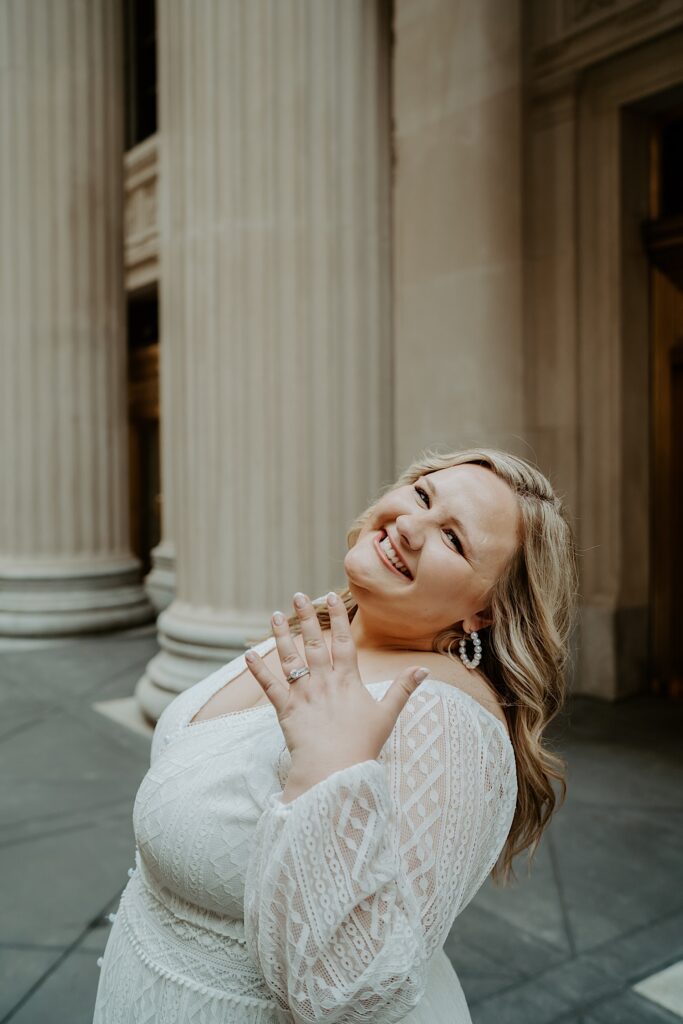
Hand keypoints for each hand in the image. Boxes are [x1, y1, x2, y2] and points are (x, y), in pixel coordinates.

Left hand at [244, 592, 429, 769]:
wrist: (334, 770)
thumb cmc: (363, 744)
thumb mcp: (388, 715)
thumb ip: (403, 689)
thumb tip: (423, 669)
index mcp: (348, 680)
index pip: (343, 641)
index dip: (338, 617)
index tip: (330, 596)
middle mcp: (324, 681)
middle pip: (314, 642)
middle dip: (306, 617)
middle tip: (298, 595)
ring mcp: (303, 693)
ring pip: (290, 658)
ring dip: (281, 635)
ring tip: (275, 615)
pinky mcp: (285, 709)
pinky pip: (269, 686)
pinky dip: (258, 670)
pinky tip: (247, 654)